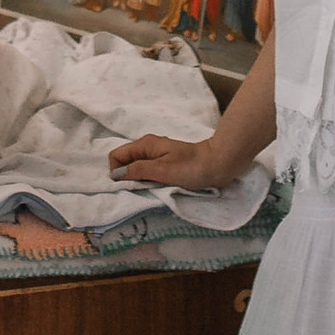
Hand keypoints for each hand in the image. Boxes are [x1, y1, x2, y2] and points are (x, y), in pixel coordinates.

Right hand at [108, 128, 234, 191]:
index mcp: (144, 145)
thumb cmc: (191, 167)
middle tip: (141, 189)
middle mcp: (148, 148)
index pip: (116, 156)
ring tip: (151, 189)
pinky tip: (158, 187)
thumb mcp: (162, 170)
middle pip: (125, 162)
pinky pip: (148, 172)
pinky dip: (148, 181)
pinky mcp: (165, 164)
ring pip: (136, 168)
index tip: (128, 185)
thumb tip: (116, 174)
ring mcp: (156, 156)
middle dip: (127, 177)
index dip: (116, 172)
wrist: (218, 165)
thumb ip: (138, 170)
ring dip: (138, 180)